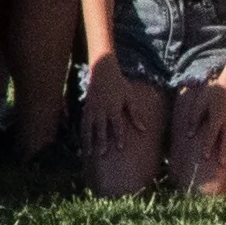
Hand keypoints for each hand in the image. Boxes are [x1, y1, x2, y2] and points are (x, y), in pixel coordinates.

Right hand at [82, 58, 157, 177]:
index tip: (119, 148)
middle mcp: (101, 110)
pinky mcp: (86, 107)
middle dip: (101, 142)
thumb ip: (135, 114)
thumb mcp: (130, 97)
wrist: (103, 70)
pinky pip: (82, 122)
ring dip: (87, 140)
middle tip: (101, 154)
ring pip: (88, 127)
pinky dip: (82, 132)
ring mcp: (92, 108)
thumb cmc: (119, 84)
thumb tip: (143, 129)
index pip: (117, 125)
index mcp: (113, 107)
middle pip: (100, 128)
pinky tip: (82, 140)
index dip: (118, 137)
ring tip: (86, 152)